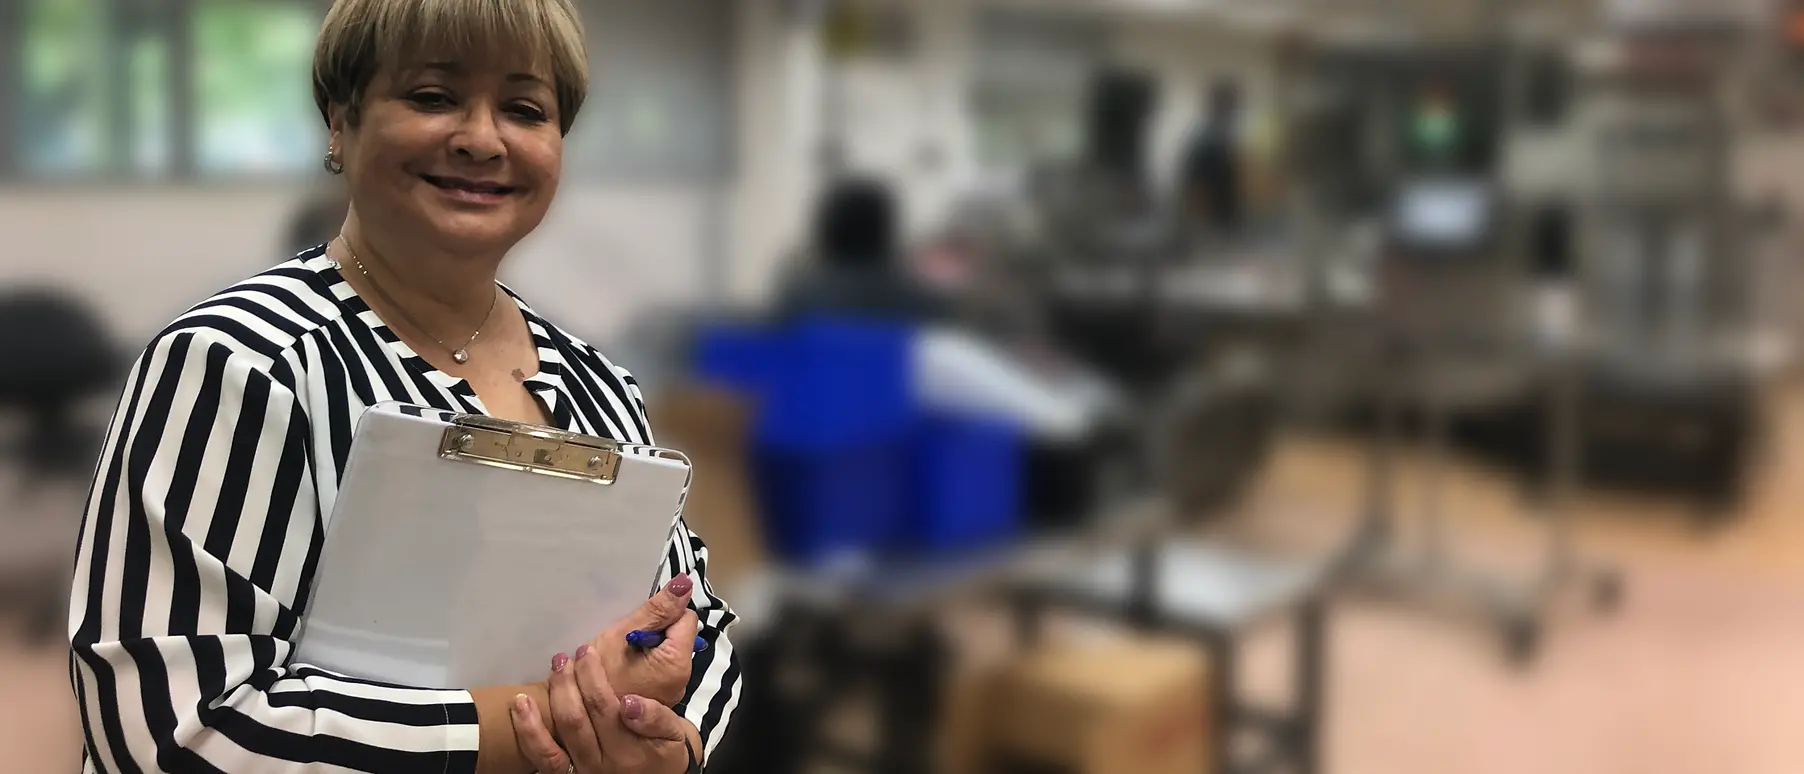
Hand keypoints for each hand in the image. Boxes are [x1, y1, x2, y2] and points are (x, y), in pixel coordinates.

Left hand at [510, 644, 693, 773]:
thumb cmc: (664, 749)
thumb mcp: (674, 733)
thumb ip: (655, 717)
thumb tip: (629, 702)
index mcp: (628, 750)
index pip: (605, 708)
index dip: (593, 676)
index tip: (589, 652)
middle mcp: (601, 763)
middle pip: (577, 717)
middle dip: (572, 680)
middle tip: (573, 653)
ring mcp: (581, 770)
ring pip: (559, 734)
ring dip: (553, 696)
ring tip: (556, 666)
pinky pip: (542, 756)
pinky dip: (528, 731)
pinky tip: (520, 705)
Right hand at [587, 574, 699, 707]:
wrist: (572, 713)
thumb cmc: (593, 673)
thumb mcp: (622, 634)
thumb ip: (656, 609)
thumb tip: (685, 583)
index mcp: (677, 664)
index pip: (687, 619)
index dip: (665, 612)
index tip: (640, 618)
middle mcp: (681, 681)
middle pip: (679, 636)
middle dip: (657, 628)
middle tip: (628, 634)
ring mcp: (670, 692)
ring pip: (668, 651)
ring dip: (650, 643)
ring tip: (623, 648)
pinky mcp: (658, 698)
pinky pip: (659, 667)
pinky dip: (645, 659)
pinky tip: (625, 662)